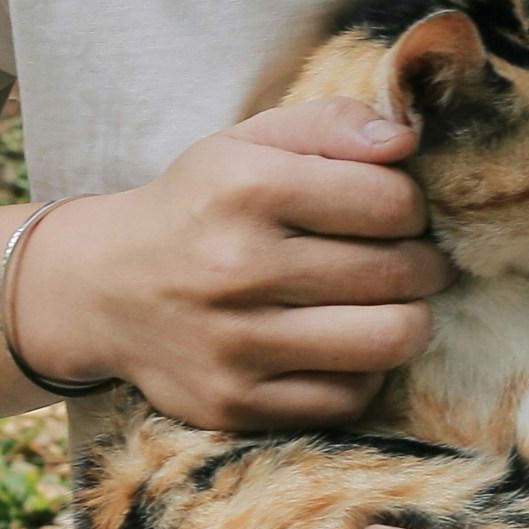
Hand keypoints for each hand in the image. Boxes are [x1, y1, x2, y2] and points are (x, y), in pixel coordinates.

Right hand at [10, 103, 451, 429]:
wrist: (101, 289)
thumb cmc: (196, 208)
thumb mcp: (245, 143)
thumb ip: (329, 124)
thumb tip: (403, 140)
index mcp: (244, 187)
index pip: (390, 201)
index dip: (414, 206)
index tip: (400, 213)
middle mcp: (236, 266)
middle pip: (397, 272)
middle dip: (427, 265)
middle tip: (419, 262)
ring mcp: (234, 343)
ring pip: (387, 340)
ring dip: (412, 320)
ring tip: (397, 305)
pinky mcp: (236, 403)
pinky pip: (349, 397)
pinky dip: (366, 371)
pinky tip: (347, 346)